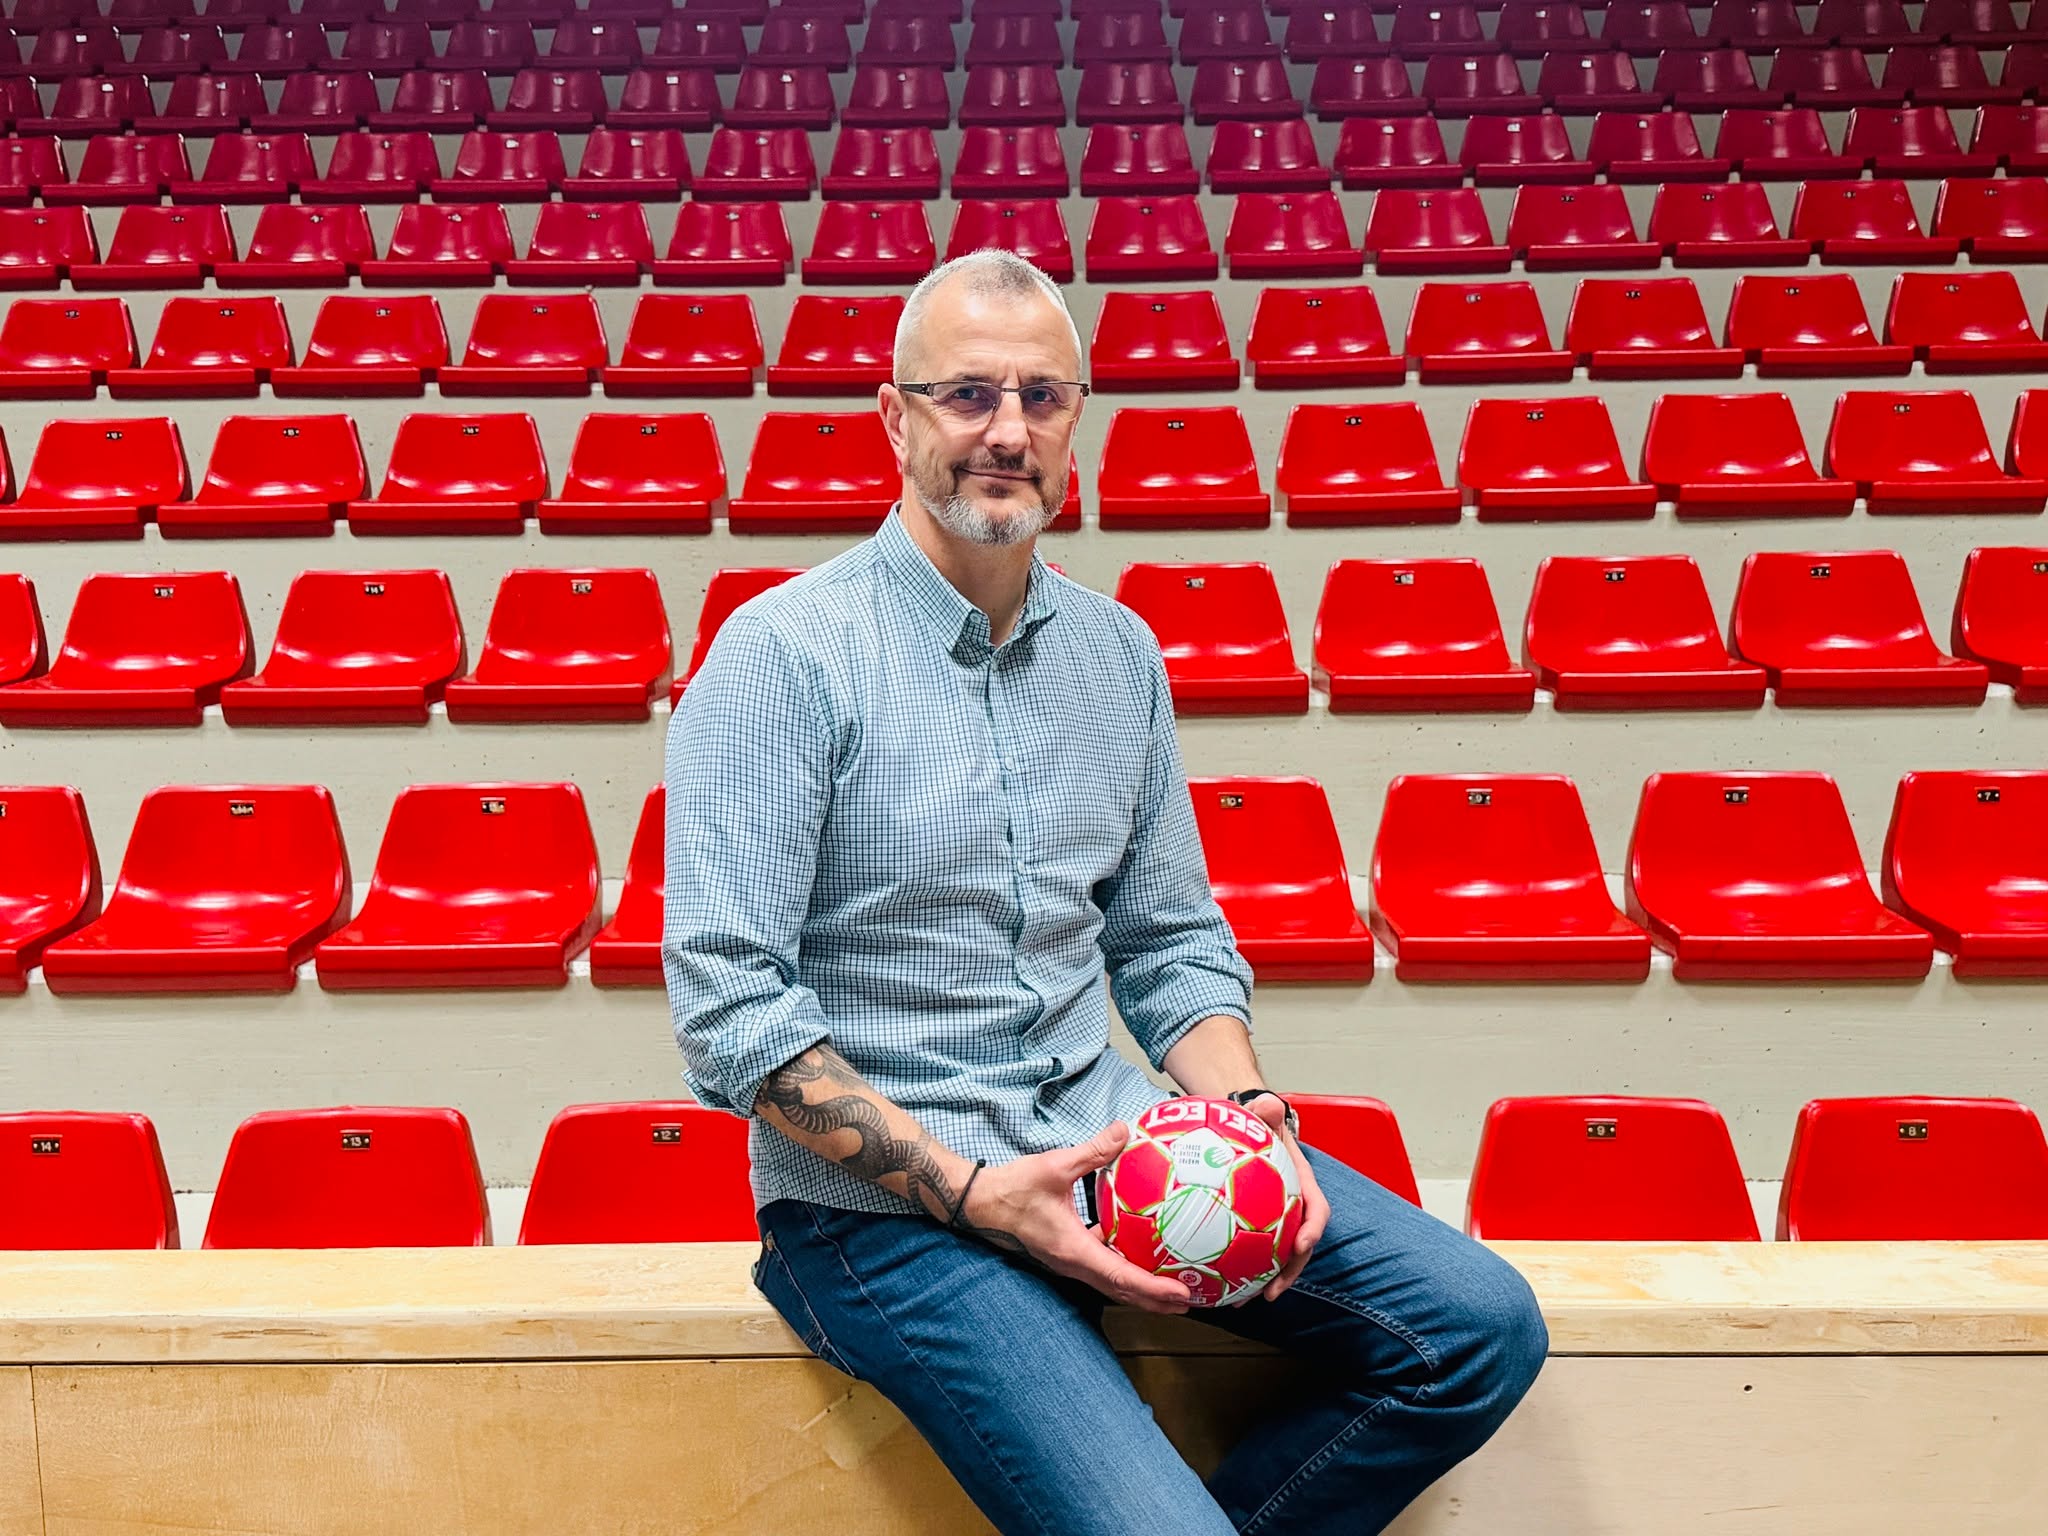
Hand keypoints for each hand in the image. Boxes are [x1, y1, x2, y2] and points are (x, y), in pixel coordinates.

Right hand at [958, 1121, 1198, 1316]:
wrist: (982, 1202)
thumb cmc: (1015, 1188)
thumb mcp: (1056, 1166)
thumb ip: (1093, 1151)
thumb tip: (1124, 1131)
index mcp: (1074, 1249)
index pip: (1121, 1277)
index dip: (1153, 1288)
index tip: (1181, 1293)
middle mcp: (1073, 1264)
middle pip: (1121, 1291)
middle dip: (1155, 1299)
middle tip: (1190, 1300)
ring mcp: (1068, 1262)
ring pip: (1111, 1284)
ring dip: (1141, 1290)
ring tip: (1170, 1288)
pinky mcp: (1065, 1254)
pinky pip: (1100, 1269)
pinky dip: (1125, 1272)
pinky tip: (1138, 1257)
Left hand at [1240, 1097, 1328, 1304]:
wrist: (1242, 1130)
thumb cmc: (1255, 1124)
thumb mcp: (1261, 1116)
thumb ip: (1265, 1111)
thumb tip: (1268, 1103)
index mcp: (1302, 1185)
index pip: (1317, 1210)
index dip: (1312, 1230)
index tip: (1302, 1245)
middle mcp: (1293, 1208)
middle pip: (1298, 1246)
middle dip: (1289, 1273)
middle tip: (1271, 1293)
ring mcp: (1275, 1220)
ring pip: (1274, 1256)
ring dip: (1262, 1281)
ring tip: (1240, 1301)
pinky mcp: (1252, 1228)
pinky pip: (1247, 1251)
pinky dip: (1234, 1269)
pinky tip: (1213, 1284)